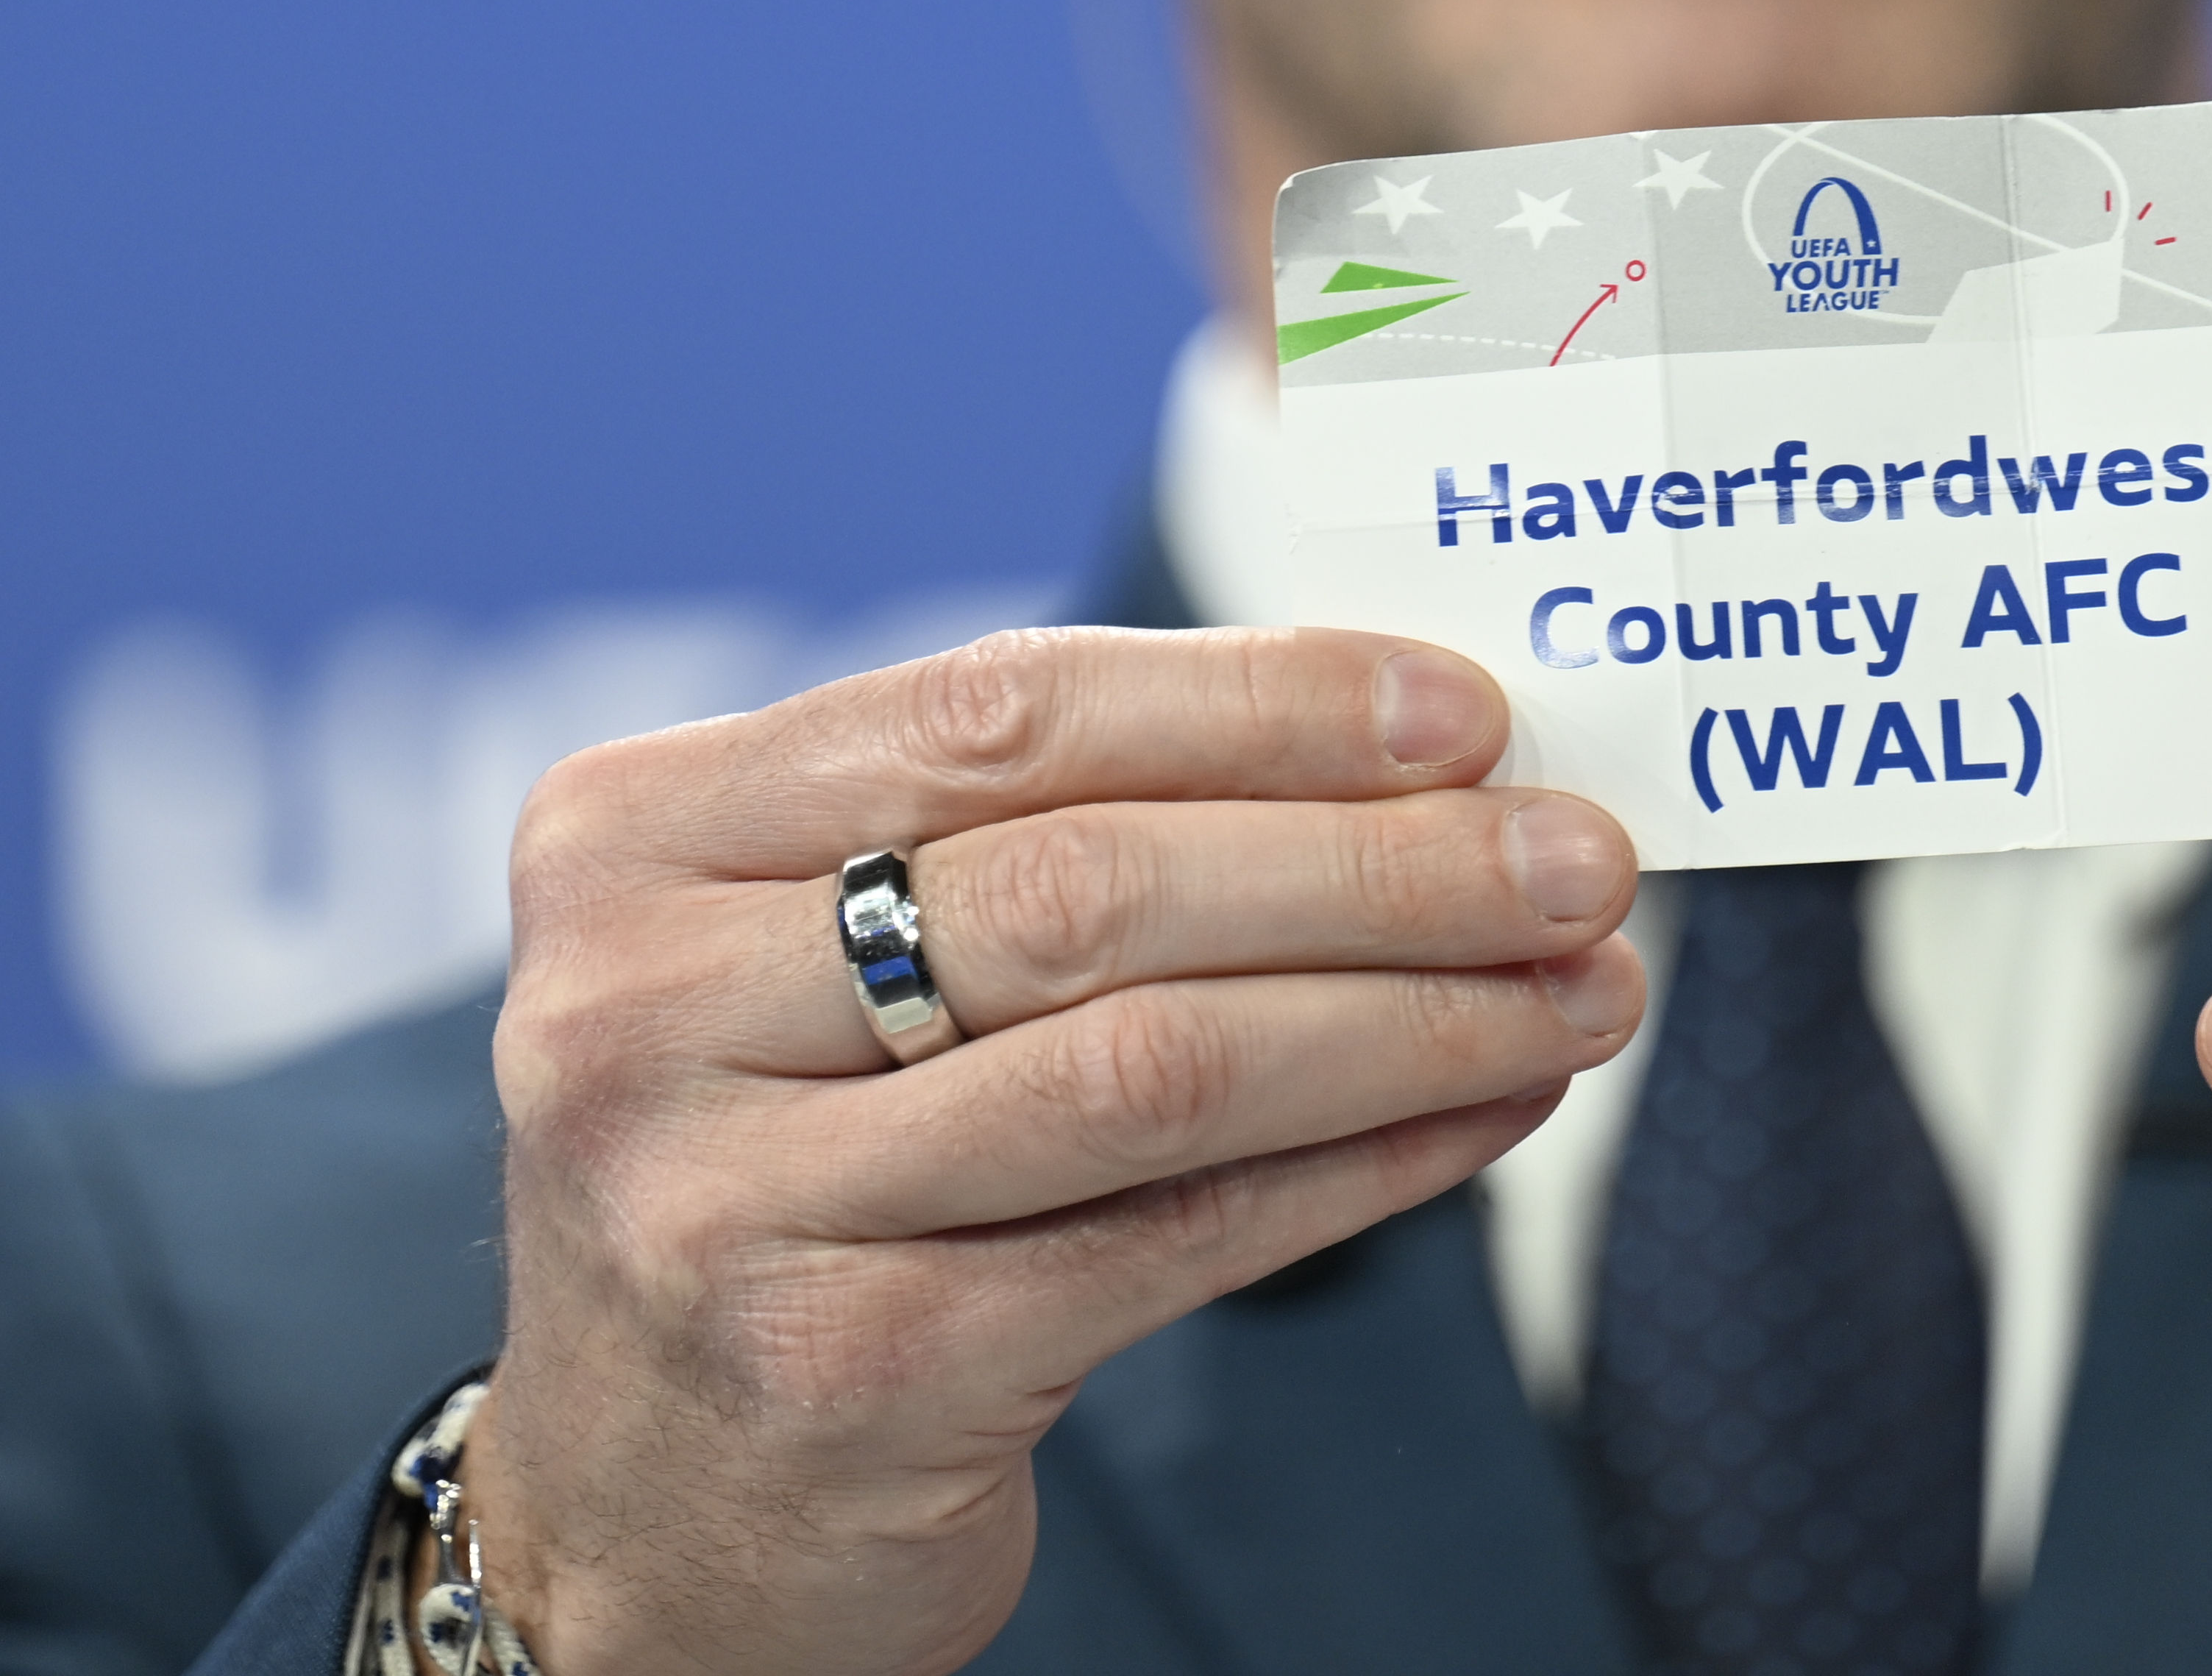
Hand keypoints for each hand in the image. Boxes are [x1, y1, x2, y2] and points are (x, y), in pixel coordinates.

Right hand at [477, 625, 1643, 1675]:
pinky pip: (1171, 1234)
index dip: (1258, 699)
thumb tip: (1402, 749)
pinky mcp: (849, 1372)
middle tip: (1577, 851)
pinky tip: (1486, 1107)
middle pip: (1089, 883)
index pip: (1000, 711)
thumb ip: (1028, 838)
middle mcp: (640, 1010)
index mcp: (631, 839)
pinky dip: (1362, 1161)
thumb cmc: (783, 1168)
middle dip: (1374, 857)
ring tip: (1581, 980)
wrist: (636, 1512)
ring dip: (1408, 1010)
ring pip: (1151, 1062)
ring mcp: (728, 1203)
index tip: (1465, 707)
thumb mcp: (819, 962)